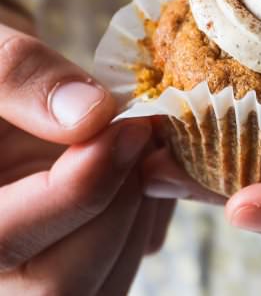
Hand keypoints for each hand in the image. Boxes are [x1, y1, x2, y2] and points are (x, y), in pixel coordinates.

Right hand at [0, 8, 174, 293]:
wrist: (11, 96)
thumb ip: (21, 78)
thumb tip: (92, 115)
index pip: (6, 240)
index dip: (81, 188)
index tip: (130, 129)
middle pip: (62, 282)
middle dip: (121, 199)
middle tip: (145, 131)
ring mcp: (39, 268)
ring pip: (107, 279)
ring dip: (144, 205)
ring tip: (147, 139)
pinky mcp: (83, 255)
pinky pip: (131, 256)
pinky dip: (153, 210)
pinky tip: (145, 161)